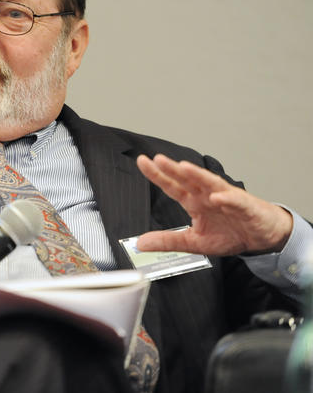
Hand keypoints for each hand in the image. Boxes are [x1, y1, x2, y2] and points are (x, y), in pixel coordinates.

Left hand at [135, 154, 292, 255]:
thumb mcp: (194, 242)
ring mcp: (227, 198)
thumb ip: (168, 241)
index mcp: (194, 202)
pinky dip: (227, 198)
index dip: (157, 175)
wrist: (261, 238)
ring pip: (210, 183)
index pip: (172, 186)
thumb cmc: (230, 234)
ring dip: (198, 175)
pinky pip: (236, 201)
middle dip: (173, 169)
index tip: (142, 161)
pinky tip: (217, 197)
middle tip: (158, 159)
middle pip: (188, 179)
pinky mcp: (246, 207)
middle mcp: (207, 195)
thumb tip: (141, 243)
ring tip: (183, 168)